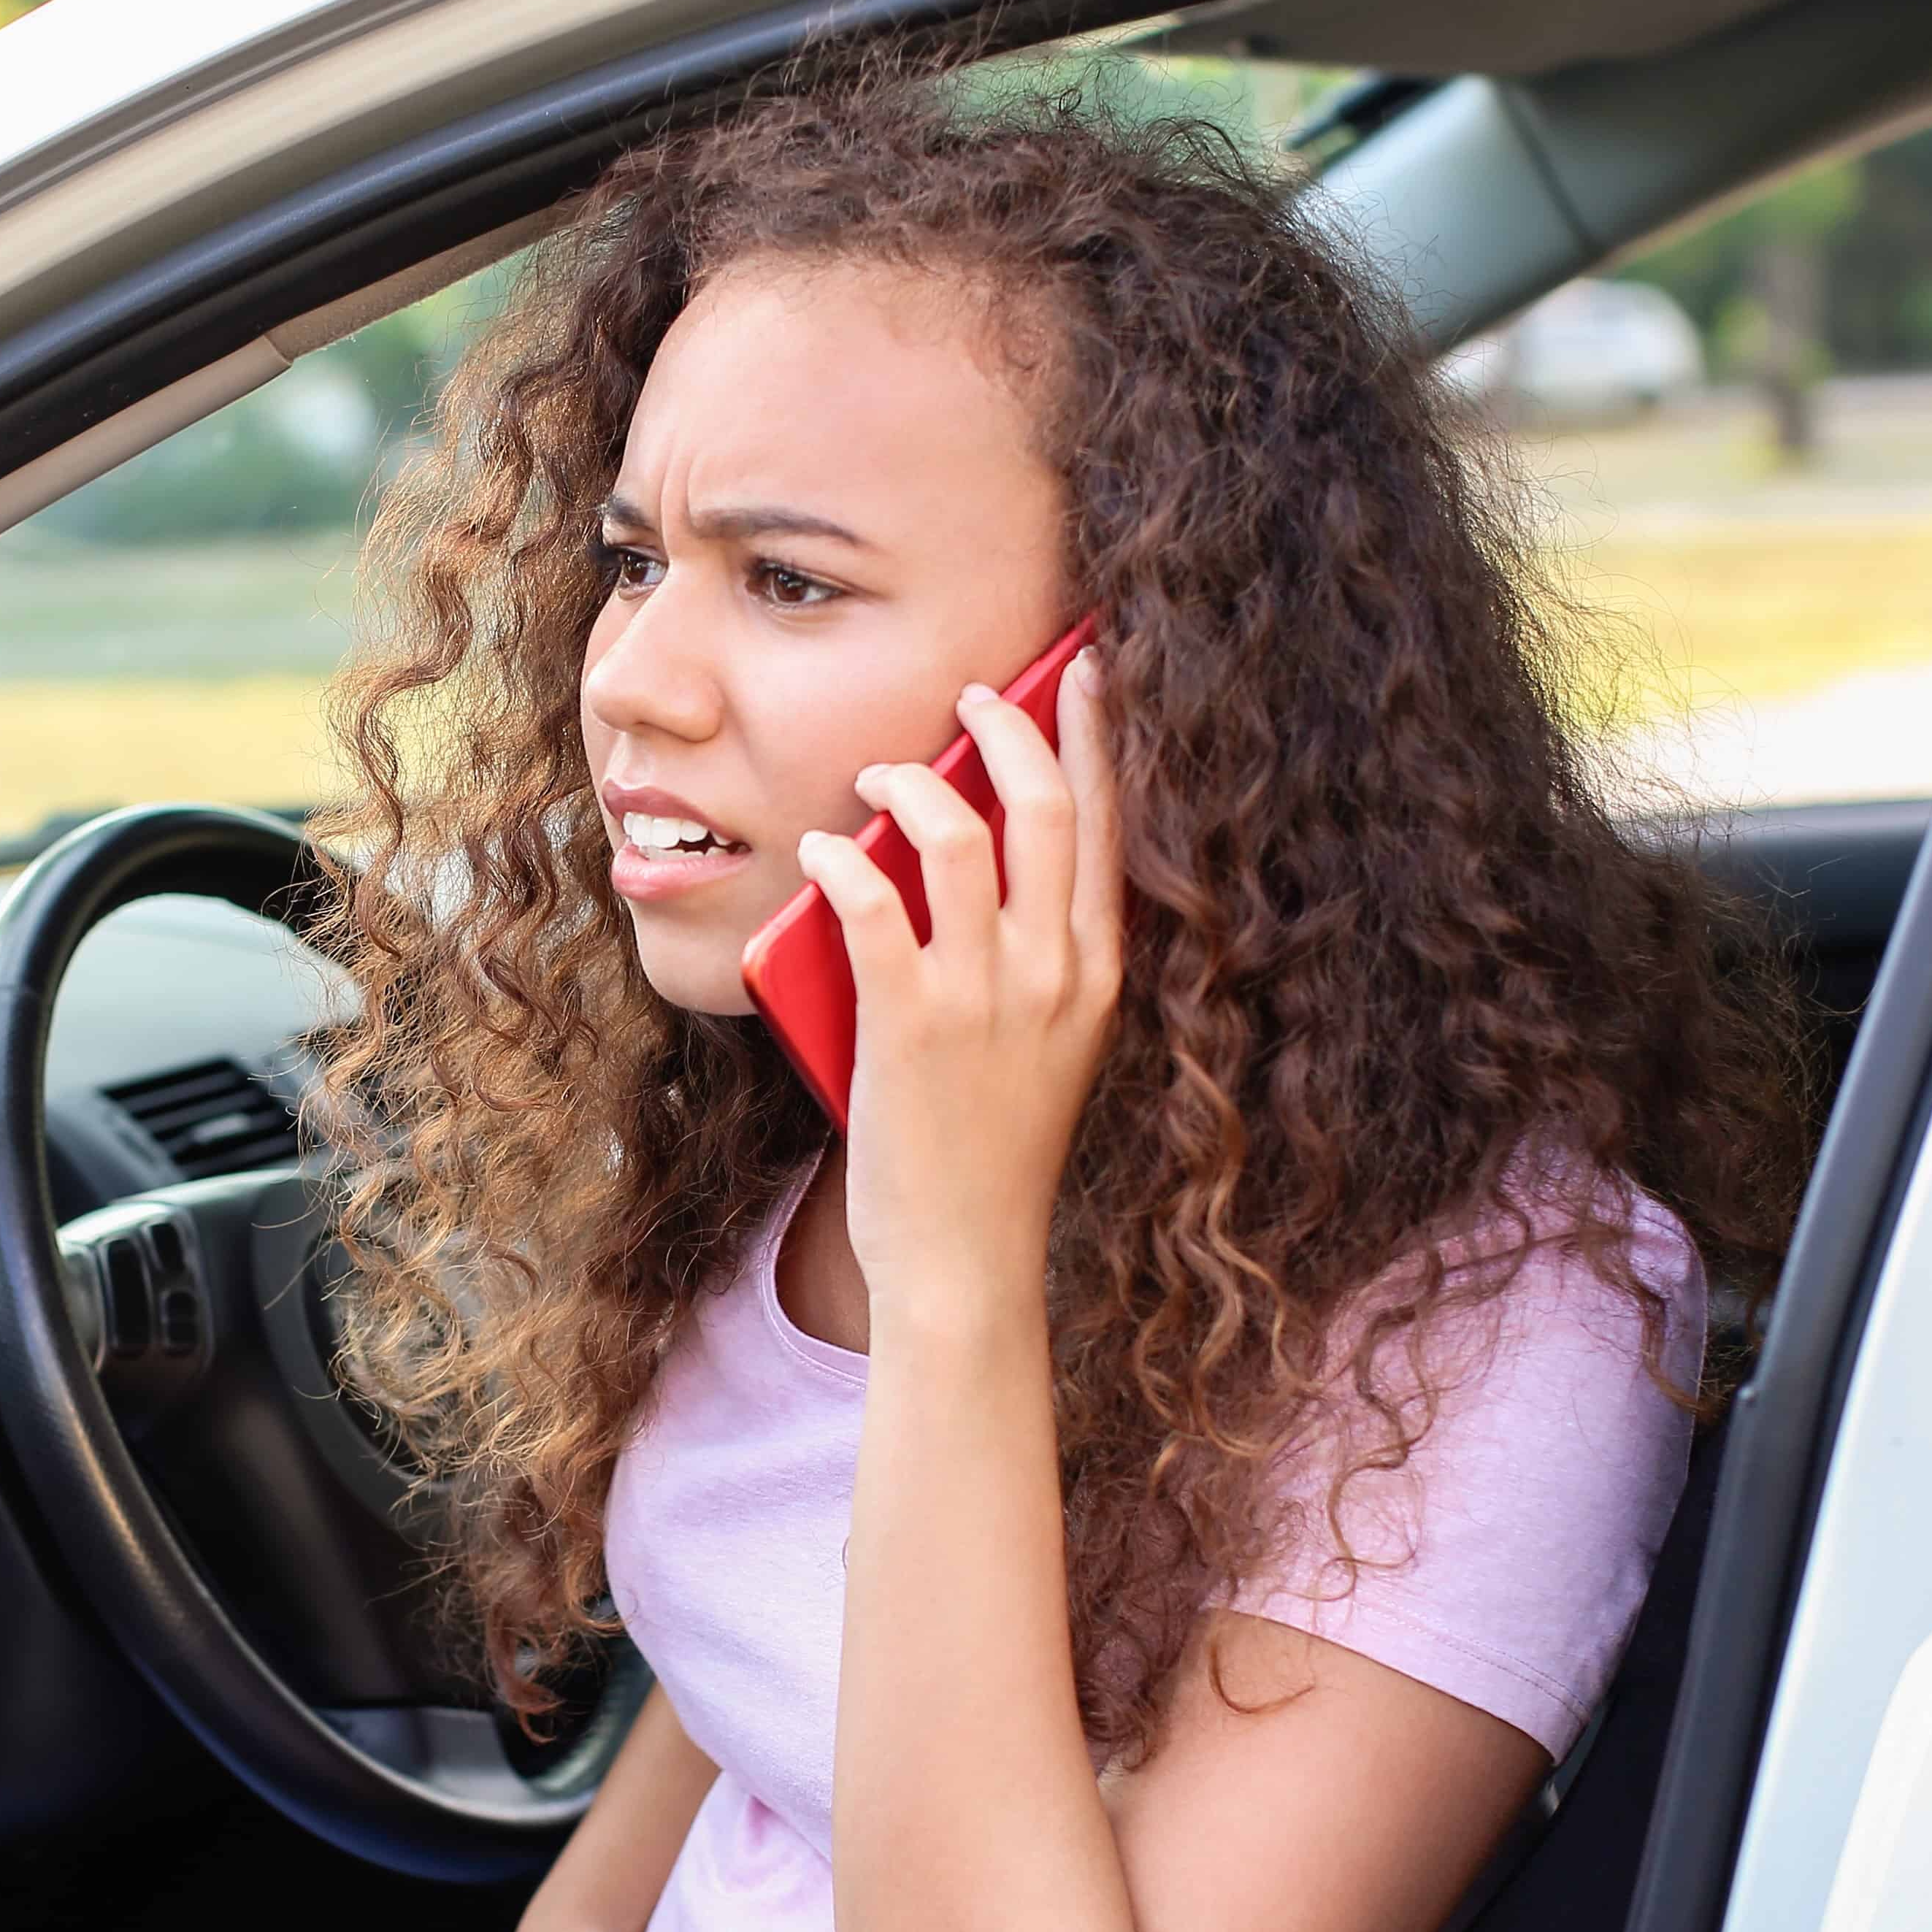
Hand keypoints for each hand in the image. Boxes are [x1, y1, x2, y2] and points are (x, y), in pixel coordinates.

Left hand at [796, 649, 1123, 1321]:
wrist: (966, 1258)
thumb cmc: (994, 1156)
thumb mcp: (1049, 1049)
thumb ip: (1033, 966)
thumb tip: (972, 870)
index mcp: (1099, 975)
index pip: (1110, 827)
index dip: (1095, 738)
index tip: (1082, 672)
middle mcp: (1054, 974)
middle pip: (1045, 807)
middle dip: (1009, 729)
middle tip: (972, 696)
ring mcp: (985, 997)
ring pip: (954, 838)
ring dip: (908, 784)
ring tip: (877, 772)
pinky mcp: (911, 1023)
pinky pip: (871, 902)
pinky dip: (841, 857)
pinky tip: (821, 847)